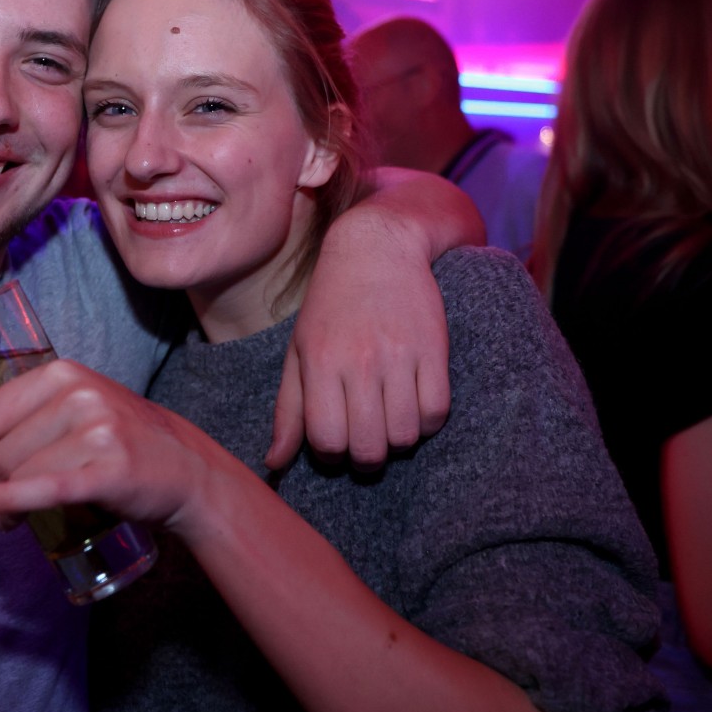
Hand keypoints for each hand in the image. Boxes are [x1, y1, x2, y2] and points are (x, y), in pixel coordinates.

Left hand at [0, 360, 222, 536]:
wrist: (186, 468)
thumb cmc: (123, 440)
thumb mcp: (80, 405)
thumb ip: (32, 411)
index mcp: (63, 374)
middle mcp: (79, 396)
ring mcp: (96, 432)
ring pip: (18, 474)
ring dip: (4, 505)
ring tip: (12, 516)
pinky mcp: (108, 472)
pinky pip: (44, 489)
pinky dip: (10, 503)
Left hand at [274, 189, 453, 469]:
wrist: (378, 247)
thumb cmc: (330, 306)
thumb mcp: (299, 351)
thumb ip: (288, 410)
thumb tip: (274, 464)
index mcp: (321, 362)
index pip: (326, 442)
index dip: (331, 453)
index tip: (335, 439)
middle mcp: (359, 361)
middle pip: (368, 448)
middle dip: (366, 457)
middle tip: (365, 439)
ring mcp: (400, 356)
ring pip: (406, 436)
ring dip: (398, 440)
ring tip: (389, 420)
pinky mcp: (435, 349)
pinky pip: (437, 413)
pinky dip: (427, 422)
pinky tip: (414, 406)